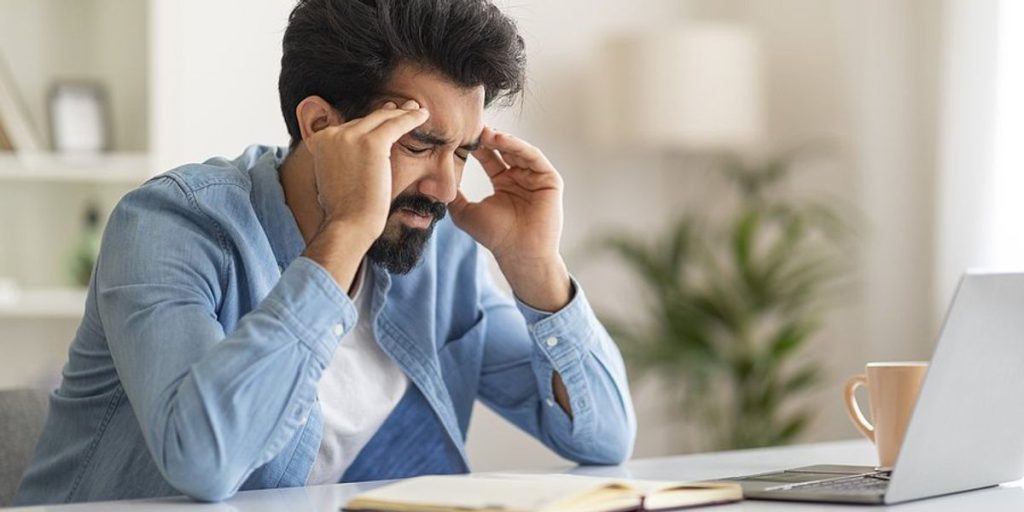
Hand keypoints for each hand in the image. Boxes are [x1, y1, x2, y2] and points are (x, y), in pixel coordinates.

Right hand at [304, 100, 428, 238]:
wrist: (348, 223)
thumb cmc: (345, 210)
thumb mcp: (332, 178)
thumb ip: (338, 161)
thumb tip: (350, 159)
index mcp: (320, 141)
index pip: (350, 126)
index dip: (369, 121)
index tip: (384, 112)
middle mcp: (332, 134)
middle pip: (365, 120)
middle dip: (386, 113)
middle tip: (402, 108)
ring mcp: (350, 136)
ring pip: (382, 118)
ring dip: (402, 112)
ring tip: (416, 109)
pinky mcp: (372, 143)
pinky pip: (396, 124)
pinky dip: (411, 118)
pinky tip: (423, 115)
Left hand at [448, 127, 570, 310]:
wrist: (519, 253)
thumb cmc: (495, 236)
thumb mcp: (465, 213)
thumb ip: (452, 196)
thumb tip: (428, 182)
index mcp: (503, 183)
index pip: (489, 157)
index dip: (475, 146)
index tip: (459, 134)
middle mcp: (520, 177)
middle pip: (504, 149)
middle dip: (488, 138)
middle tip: (471, 126)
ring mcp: (535, 177)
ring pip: (518, 150)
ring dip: (501, 139)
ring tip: (484, 133)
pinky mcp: (549, 179)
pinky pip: (532, 156)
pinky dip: (517, 146)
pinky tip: (500, 140)